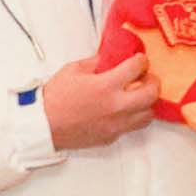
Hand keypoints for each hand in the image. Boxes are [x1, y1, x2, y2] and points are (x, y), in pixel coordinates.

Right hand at [37, 50, 161, 152]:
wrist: (42, 126)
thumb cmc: (54, 98)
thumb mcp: (73, 70)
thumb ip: (97, 62)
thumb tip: (111, 58)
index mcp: (106, 86)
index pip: (137, 68)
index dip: (141, 60)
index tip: (139, 60)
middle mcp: (116, 106)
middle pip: (152, 93)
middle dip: (153, 82)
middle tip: (146, 77)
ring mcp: (116, 124)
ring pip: (148, 114)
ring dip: (147, 103)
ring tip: (138, 96)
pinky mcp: (111, 137)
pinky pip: (132, 127)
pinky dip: (132, 117)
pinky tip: (123, 110)